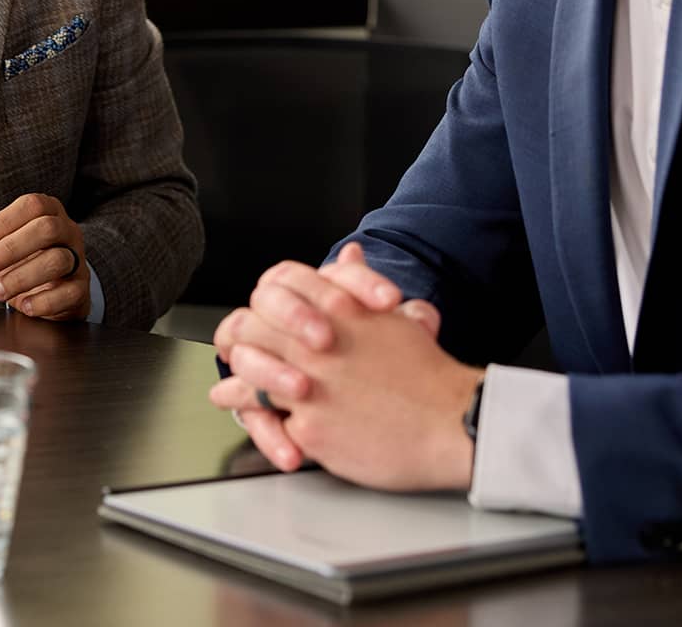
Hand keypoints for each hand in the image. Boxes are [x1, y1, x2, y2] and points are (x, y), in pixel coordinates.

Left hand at [0, 193, 89, 319]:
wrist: (40, 292)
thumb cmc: (15, 258)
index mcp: (47, 211)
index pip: (32, 204)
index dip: (4, 221)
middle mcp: (67, 231)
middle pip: (47, 229)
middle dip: (12, 248)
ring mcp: (77, 261)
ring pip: (58, 260)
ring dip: (23, 276)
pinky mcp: (80, 290)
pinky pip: (71, 292)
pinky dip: (45, 301)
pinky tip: (24, 305)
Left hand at [212, 244, 441, 470]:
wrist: (452, 424)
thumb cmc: (427, 376)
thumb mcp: (392, 317)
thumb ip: (360, 284)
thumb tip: (351, 252)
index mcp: (336, 309)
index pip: (277, 289)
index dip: (265, 302)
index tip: (260, 314)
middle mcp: (316, 344)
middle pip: (251, 327)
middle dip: (238, 338)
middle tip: (234, 349)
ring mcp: (309, 386)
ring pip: (248, 372)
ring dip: (235, 380)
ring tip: (228, 389)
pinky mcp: (310, 429)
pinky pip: (266, 421)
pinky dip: (256, 423)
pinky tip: (250, 420)